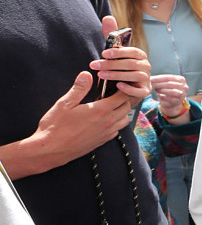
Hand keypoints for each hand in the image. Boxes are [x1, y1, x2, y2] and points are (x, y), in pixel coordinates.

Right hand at [9, 72, 134, 177]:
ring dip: (121, 112)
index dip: (122, 89)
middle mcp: (108, 122)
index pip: (122, 97)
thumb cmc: (55, 126)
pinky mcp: (102, 141)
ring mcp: (106, 133)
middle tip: (112, 94)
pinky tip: (104, 120)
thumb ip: (79, 89)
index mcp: (101, 110)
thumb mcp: (65, 104)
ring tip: (109, 106)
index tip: (116, 84)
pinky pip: (116, 131)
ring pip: (124, 120)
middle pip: (126, 108)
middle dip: (123, 99)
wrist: (51, 150)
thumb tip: (87, 74)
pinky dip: (115, 124)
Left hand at [92, 16, 151, 103]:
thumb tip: (107, 17)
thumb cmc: (120, 67)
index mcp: (140, 55)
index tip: (104, 53)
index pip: (133, 51)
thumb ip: (111, 36)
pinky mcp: (145, 91)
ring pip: (136, 76)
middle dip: (112, 64)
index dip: (119, 52)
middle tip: (95, 65)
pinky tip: (118, 86)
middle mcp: (146, 66)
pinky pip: (140, 90)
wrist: (126, 88)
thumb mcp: (115, 52)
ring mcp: (147, 79)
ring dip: (117, 75)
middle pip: (131, 64)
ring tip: (101, 75)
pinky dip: (130, 88)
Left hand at [151, 75, 189, 117]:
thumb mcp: (165, 83)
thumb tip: (150, 78)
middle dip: (159, 84)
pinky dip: (163, 96)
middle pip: (170, 84)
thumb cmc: (167, 90)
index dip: (159, 78)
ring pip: (171, 92)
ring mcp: (182, 95)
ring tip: (156, 90)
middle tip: (151, 84)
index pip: (169, 77)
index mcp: (181, 79)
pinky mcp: (178, 102)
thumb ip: (160, 80)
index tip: (151, 79)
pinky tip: (159, 95)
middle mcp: (184, 87)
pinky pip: (170, 99)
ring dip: (162, 90)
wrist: (172, 102)